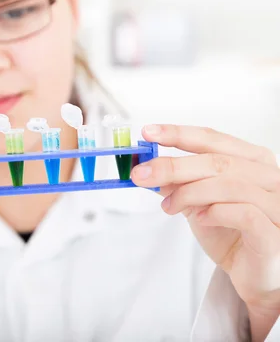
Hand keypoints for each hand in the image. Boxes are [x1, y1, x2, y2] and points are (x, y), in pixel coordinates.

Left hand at [131, 125, 279, 340]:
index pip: (213, 139)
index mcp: (253, 160)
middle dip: (173, 166)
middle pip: (217, 161)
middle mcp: (270, 176)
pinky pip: (243, 213)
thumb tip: (146, 168)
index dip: (179, 134)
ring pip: (228, 185)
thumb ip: (177, 183)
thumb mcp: (197, 202)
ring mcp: (277, 203)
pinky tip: (199, 218)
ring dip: (189, 194)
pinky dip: (214, 213)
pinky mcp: (274, 233)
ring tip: (168, 207)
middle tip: (142, 174)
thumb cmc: (230, 233)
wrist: (254, 274)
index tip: (149, 132)